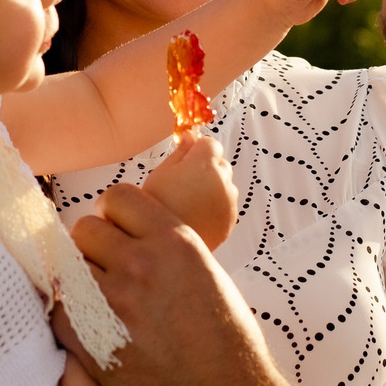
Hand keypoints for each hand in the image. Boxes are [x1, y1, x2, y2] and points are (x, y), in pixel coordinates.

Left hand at [67, 186, 385, 385]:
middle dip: (94, 247)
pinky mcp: (90, 337)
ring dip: (81, 281)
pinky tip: (94, 330)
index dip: (115, 215)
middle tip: (108, 271)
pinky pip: (60, 309)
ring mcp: (111, 300)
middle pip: (85, 228)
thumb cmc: (228, 342)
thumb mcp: (208, 273)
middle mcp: (139, 262)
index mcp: (174, 240)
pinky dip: (72, 318)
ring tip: (102, 303)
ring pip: (68, 267)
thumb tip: (142, 235)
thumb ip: (169, 250)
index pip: (118, 197)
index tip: (119, 232)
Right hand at [139, 135, 235, 249]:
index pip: (210, 143)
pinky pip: (226, 204)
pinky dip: (215, 206)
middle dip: (207, 168)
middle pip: (221, 163)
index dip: (197, 150)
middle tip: (183, 183)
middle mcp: (223, 181)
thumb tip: (191, 137)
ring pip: (225, 185)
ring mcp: (229, 202)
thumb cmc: (155, 207)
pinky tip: (195, 215)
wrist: (162, 248)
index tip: (185, 159)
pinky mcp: (230, 220)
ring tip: (188, 202)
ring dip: (212, 187)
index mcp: (205, 165)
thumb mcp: (159, 174)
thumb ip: (179, 152)